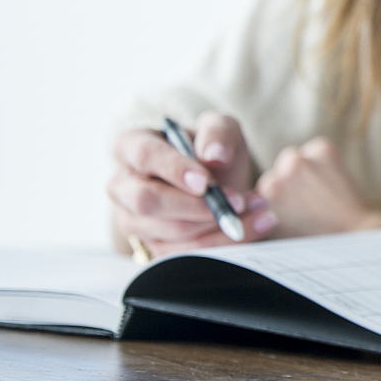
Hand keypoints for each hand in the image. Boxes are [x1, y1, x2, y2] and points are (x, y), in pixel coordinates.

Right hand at [108, 111, 274, 256]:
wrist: (216, 178)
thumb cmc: (209, 147)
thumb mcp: (220, 127)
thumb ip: (217, 132)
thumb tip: (215, 156)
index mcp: (130, 145)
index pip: (145, 156)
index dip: (175, 170)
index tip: (206, 182)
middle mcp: (122, 185)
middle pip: (148, 201)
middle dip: (196, 206)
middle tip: (238, 202)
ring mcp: (132, 219)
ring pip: (170, 231)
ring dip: (218, 225)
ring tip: (258, 207)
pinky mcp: (151, 245)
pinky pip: (184, 253)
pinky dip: (223, 242)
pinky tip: (253, 226)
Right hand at [255, 137, 380, 237]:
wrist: (354, 234)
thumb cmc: (315, 239)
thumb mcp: (276, 235)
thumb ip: (259, 217)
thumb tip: (253, 207)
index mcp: (260, 201)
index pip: (261, 189)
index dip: (277, 197)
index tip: (291, 205)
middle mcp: (275, 180)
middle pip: (276, 172)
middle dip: (290, 183)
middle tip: (308, 199)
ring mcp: (299, 163)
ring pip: (294, 158)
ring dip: (303, 168)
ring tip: (320, 190)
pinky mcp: (322, 151)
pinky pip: (316, 149)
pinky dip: (324, 159)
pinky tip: (332, 178)